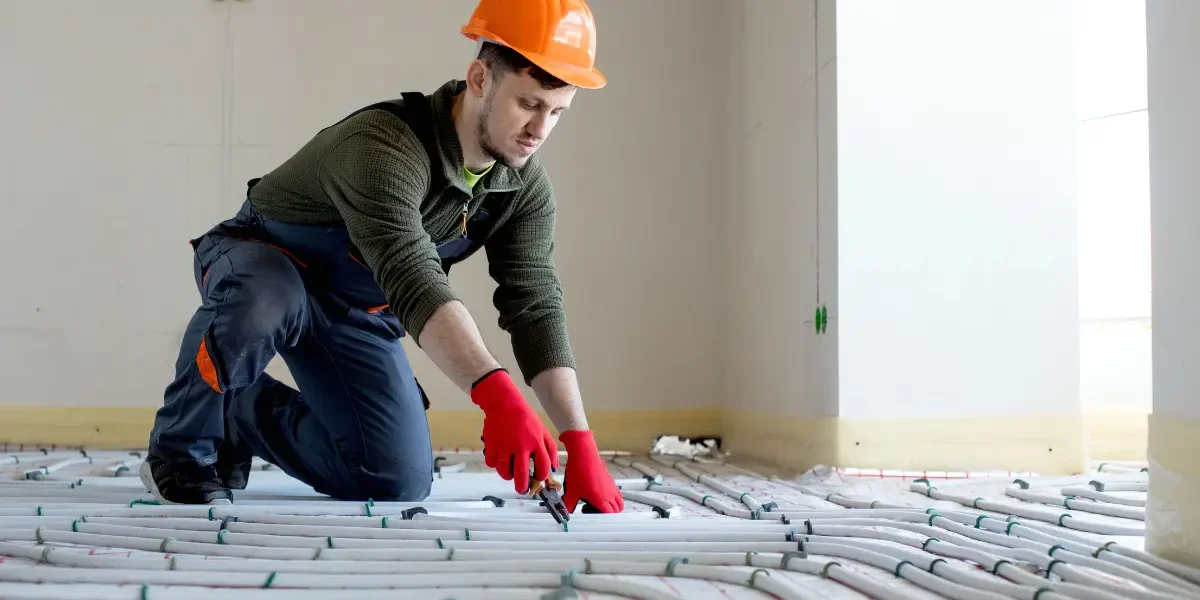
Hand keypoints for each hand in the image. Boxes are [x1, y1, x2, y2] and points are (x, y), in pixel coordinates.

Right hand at [471, 368, 558, 492]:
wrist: (504, 403)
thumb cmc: (525, 418)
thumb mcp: (542, 430)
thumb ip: (550, 449)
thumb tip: (554, 468)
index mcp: (536, 442)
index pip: (543, 467)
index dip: (542, 476)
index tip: (539, 477)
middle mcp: (521, 446)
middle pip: (522, 476)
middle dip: (523, 488)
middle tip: (522, 489)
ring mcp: (505, 446)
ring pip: (505, 472)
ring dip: (508, 476)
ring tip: (510, 473)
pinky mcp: (491, 445)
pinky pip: (492, 464)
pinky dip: (495, 463)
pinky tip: (499, 457)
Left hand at [560, 429, 622, 512]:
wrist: (583, 454)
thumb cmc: (579, 472)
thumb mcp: (571, 492)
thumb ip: (569, 504)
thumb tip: (567, 512)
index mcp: (602, 500)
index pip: (610, 515)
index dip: (601, 517)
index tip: (590, 514)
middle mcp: (610, 494)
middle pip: (617, 509)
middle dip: (607, 513)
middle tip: (592, 509)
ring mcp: (612, 486)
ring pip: (619, 501)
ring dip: (612, 505)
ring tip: (597, 502)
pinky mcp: (610, 479)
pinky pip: (616, 492)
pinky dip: (612, 496)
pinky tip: (598, 492)